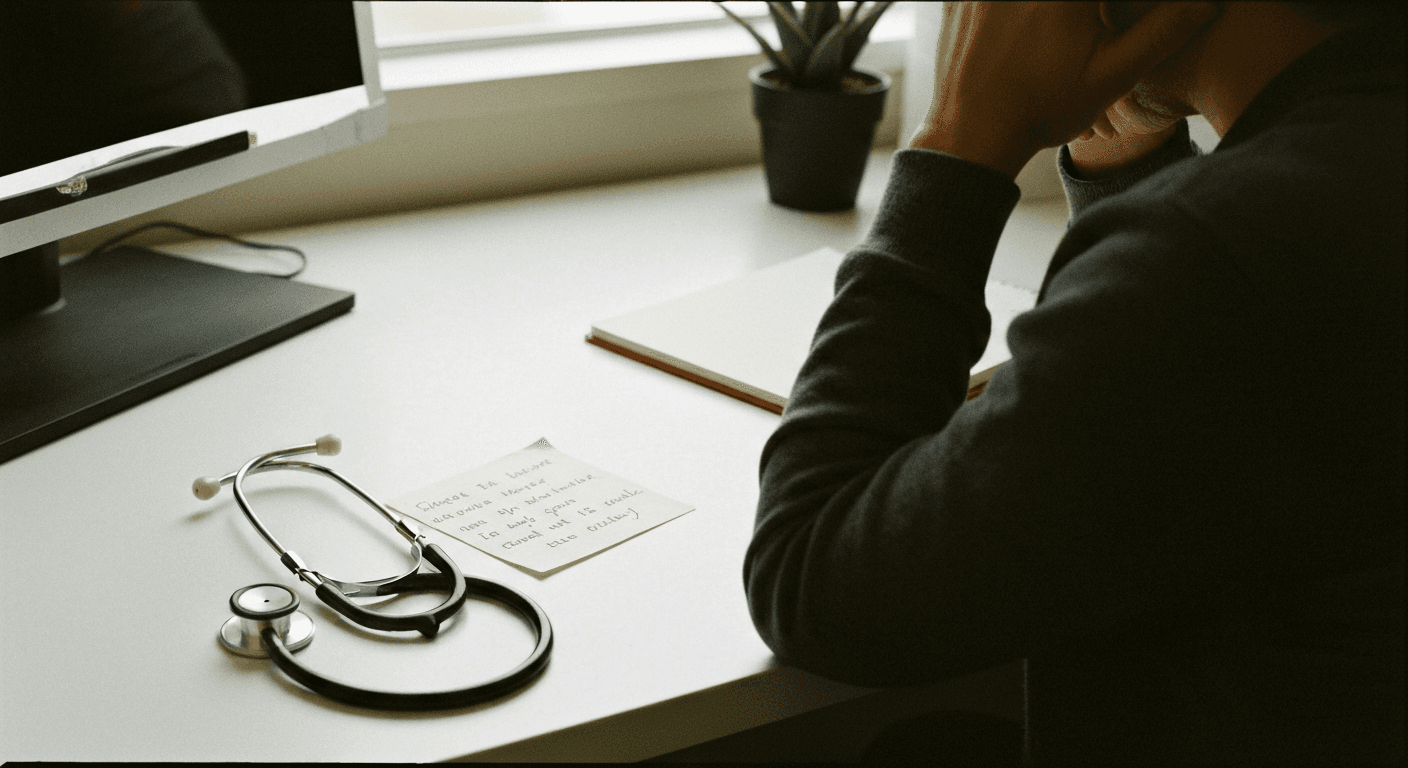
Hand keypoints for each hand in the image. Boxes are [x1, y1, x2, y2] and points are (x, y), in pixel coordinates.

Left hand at [909, 2, 1217, 178]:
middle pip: (1077, 0)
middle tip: (1089, 29)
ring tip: (1060, 34)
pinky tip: (1028, 30)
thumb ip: (1165, 30)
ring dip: (1053, 13)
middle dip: (1086, 11)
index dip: (1111, 9)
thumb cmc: (1043, 110)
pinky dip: (1016, 9)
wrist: (972, 137)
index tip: (1107, 22)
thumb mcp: (1115, 74)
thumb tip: (1209, 2)